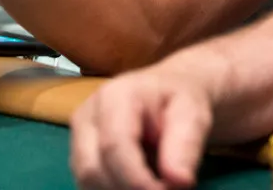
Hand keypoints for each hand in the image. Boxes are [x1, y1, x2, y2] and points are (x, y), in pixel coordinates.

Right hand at [71, 64, 213, 189]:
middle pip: (92, 169)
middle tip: (164, 189)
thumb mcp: (194, 115)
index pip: (113, 146)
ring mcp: (79, 135)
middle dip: (128, 189)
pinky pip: (89, 185)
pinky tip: (138, 182)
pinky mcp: (79, 153)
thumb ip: (186, 145)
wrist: (168, 92)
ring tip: (153, 181)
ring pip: (87, 181)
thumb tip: (178, 182)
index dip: (137, 180)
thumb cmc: (180, 100)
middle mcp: (87, 115)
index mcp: (114, 97)